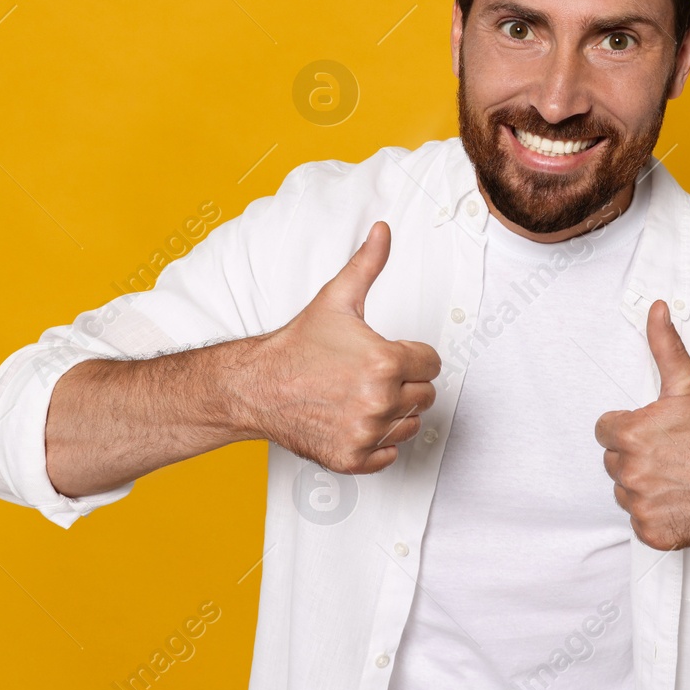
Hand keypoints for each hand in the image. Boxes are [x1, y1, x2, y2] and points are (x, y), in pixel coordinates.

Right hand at [237, 221, 439, 473]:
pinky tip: (355, 421)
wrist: (257, 386)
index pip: (432, 364)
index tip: (386, 354)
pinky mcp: (352, 458)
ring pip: (410, 424)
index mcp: (385, 362)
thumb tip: (382, 231)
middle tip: (369, 375)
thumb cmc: (297, 347)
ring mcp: (366, 432)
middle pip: (425, 395)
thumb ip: (368, 264)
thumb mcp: (337, 299)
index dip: (411, 356)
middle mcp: (380, 400)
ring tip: (360, 396)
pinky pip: (390, 454)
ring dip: (393, 413)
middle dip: (404, 383)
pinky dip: (377, 442)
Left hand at [594, 300, 689, 550]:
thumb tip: (656, 309)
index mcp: (632, 434)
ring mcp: (642, 505)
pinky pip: (641, 521)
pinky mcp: (654, 532)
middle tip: (675, 454)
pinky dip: (659, 515)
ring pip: (626, 492)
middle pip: (615, 462)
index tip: (657, 434)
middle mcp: (631, 471)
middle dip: (639, 457)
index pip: (605, 431)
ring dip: (646, 487)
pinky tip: (683, 501)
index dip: (630, 429)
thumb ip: (664, 346)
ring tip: (681, 477)